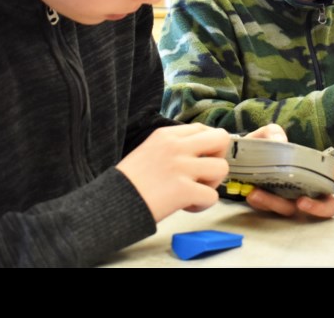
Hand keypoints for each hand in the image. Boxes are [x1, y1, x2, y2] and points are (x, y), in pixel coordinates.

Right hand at [116, 123, 230, 222]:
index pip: (203, 128)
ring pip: (222, 168)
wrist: (111, 202)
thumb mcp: (149, 150)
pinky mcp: (183, 190)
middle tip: (204, 174)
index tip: (197, 161)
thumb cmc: (129, 182)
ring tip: (195, 191)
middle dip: (218, 157)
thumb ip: (173, 147)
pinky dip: (203, 205)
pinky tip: (187, 206)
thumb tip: (200, 153)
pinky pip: (213, 196)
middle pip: (221, 138)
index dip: (207, 147)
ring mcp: (181, 167)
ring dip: (212, 184)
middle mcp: (176, 147)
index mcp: (166, 135)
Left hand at [243, 124, 333, 218]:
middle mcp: (306, 186)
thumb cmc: (258, 147)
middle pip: (327, 205)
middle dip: (319, 208)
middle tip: (302, 202)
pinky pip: (272, 210)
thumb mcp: (265, 135)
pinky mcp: (272, 206)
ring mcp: (290, 198)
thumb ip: (272, 132)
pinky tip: (252, 193)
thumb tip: (281, 140)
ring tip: (259, 193)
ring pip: (294, 211)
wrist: (233, 159)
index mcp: (311, 166)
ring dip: (278, 204)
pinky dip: (262, 203)